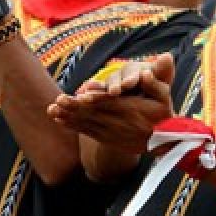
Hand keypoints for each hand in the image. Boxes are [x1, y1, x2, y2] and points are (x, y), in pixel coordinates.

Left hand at [48, 54, 176, 153]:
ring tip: (52, 110)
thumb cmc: (163, 115)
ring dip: (68, 117)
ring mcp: (110, 132)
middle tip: (57, 101)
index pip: (110, 103)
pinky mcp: (105, 137)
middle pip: (93, 113)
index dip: (95, 99)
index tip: (80, 95)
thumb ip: (154, 83)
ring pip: (86, 123)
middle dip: (74, 107)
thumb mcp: (163, 97)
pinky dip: (72, 125)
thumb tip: (146, 73)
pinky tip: (59, 119)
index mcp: (130, 109)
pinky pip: (86, 131)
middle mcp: (118, 122)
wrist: (163, 142)